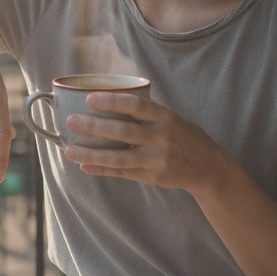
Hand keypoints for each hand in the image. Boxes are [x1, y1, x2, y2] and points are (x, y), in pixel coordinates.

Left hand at [62, 91, 216, 193]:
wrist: (207, 167)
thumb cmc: (183, 135)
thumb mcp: (172, 117)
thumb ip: (146, 111)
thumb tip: (108, 98)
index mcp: (165, 117)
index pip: (136, 106)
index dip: (112, 101)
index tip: (89, 98)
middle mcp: (161, 138)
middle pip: (122, 131)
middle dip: (94, 126)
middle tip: (70, 120)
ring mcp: (156, 160)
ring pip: (118, 158)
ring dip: (91, 154)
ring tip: (69, 150)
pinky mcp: (152, 177)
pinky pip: (122, 173)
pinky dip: (101, 169)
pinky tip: (84, 165)